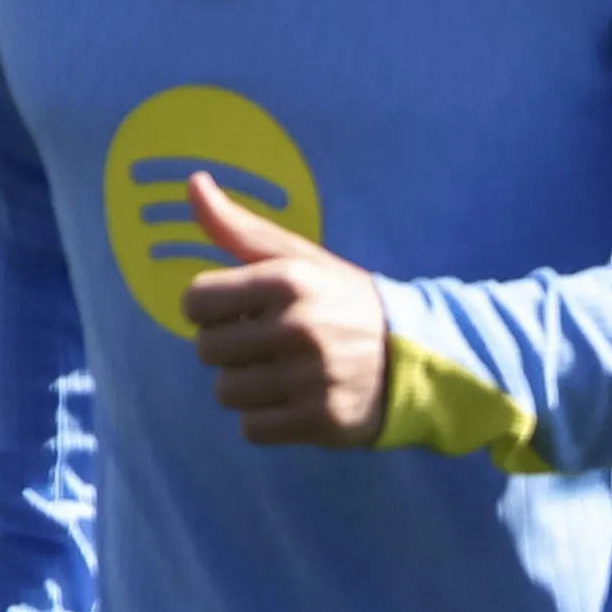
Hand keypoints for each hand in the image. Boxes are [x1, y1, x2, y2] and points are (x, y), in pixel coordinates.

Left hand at [173, 172, 395, 447]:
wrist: (417, 354)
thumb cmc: (342, 301)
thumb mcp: (297, 258)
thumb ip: (238, 227)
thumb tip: (193, 183)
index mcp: (288, 280)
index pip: (195, 302)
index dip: (211, 308)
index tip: (240, 311)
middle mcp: (299, 327)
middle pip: (206, 350)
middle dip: (230, 348)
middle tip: (269, 343)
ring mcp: (310, 377)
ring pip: (226, 392)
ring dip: (248, 386)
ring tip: (285, 372)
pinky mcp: (320, 420)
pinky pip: (252, 428)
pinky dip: (267, 419)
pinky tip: (297, 400)